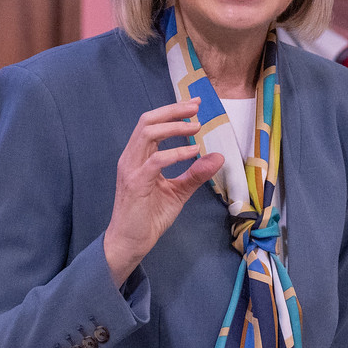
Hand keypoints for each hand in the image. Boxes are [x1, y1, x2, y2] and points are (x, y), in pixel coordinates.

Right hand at [104, 100, 224, 284]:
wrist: (131, 242)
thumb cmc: (149, 217)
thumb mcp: (178, 191)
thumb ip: (195, 174)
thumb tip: (217, 157)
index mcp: (138, 156)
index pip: (152, 124)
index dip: (172, 111)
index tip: (195, 105)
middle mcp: (131, 158)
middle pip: (147, 121)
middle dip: (173, 110)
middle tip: (196, 107)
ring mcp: (131, 169)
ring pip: (148, 134)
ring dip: (174, 127)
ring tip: (196, 127)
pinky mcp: (136, 183)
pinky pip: (156, 160)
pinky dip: (176, 152)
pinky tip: (193, 152)